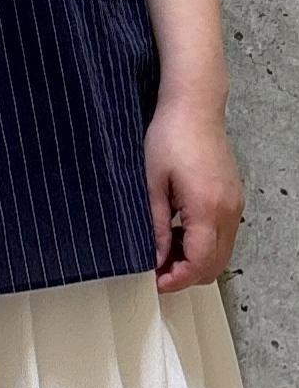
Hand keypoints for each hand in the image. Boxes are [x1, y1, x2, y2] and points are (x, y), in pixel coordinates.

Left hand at [143, 98, 244, 291]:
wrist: (194, 106)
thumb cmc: (171, 135)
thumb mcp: (153, 181)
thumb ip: (157, 224)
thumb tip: (156, 256)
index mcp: (207, 208)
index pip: (199, 263)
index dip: (178, 279)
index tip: (157, 281)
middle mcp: (228, 210)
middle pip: (215, 265)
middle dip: (188, 275)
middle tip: (159, 269)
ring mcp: (235, 204)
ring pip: (222, 251)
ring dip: (197, 259)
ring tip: (166, 249)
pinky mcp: (235, 196)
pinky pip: (225, 234)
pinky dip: (205, 243)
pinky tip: (181, 230)